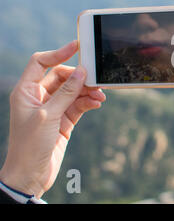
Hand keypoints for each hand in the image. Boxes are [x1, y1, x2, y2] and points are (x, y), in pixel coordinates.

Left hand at [0, 41, 105, 197]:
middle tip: (95, 79)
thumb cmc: (29, 145)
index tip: (77, 47)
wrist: (31, 174)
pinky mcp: (64, 119)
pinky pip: (79, 104)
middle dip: (79, 77)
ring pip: (73, 91)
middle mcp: (39, 96)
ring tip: (100, 95)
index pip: (40, 62)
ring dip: (87, 91)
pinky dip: (89, 102)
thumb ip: (66, 93)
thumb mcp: (48, 116)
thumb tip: (82, 72)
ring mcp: (53, 108)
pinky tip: (97, 104)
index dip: (58, 52)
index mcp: (26, 91)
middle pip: (62, 76)